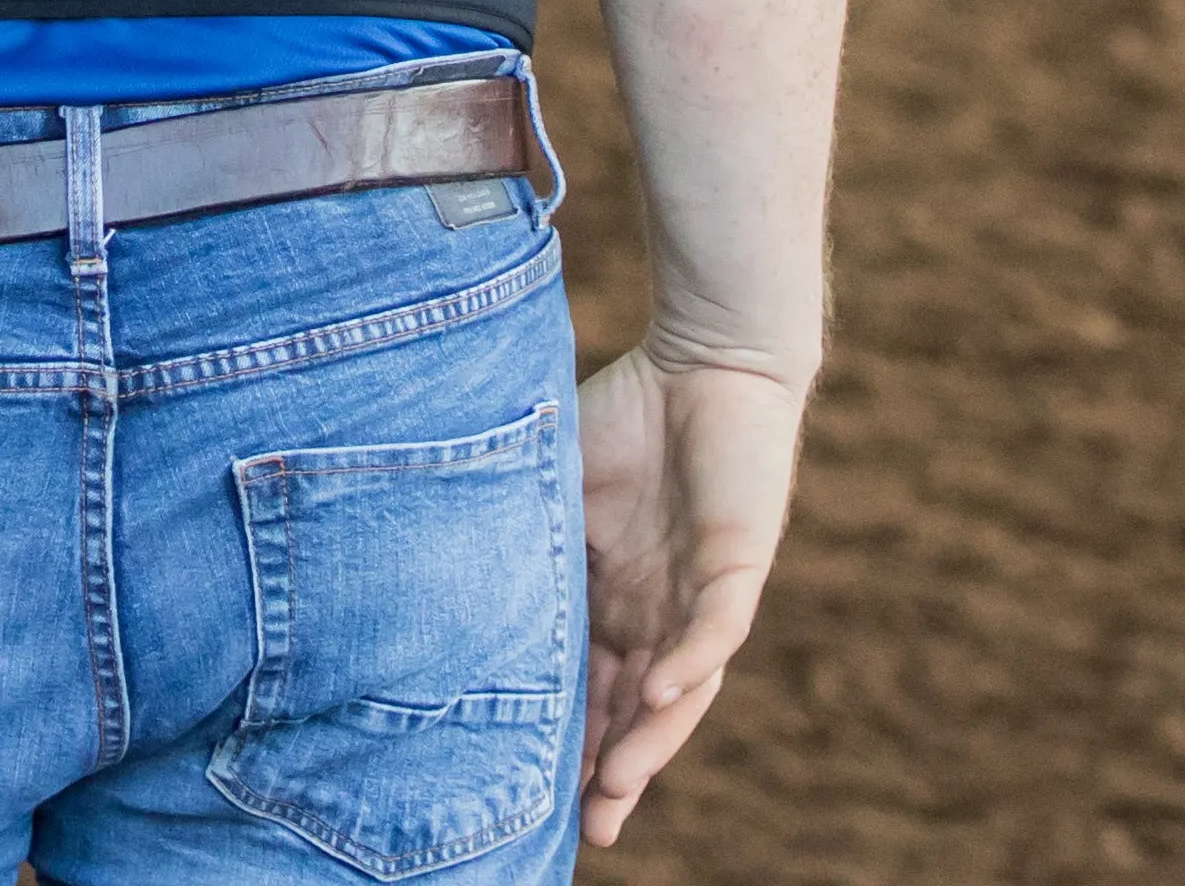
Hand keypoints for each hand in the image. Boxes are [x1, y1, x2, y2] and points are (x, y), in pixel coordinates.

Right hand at [573, 341, 810, 847]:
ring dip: (650, 739)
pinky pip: (716, 629)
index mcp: (613, 602)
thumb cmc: (630, 414)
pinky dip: (690, 662)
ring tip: (617, 786)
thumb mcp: (556, 487)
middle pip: (636, 713)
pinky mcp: (736, 565)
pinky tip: (662, 692)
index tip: (530, 794)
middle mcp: (657, 614)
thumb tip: (447, 584)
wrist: (707, 356)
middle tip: (590, 829)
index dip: (567, 740)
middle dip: (612, 772)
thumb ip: (523, 540)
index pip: (588, 689)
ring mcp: (699, 596)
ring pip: (680, 692)